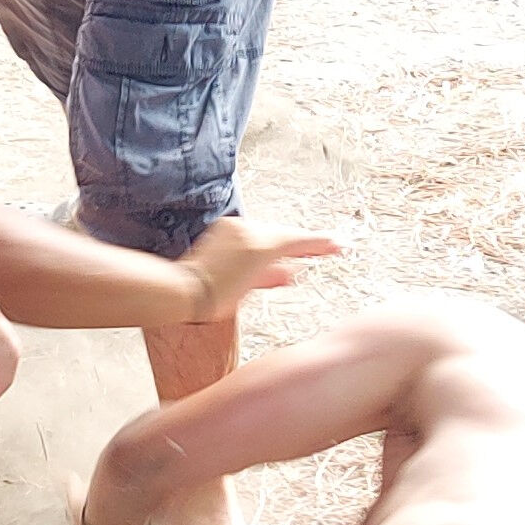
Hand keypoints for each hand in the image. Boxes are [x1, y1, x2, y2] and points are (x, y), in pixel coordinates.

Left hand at [184, 214, 340, 318]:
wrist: (185, 289)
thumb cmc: (216, 296)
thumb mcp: (251, 289)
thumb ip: (273, 276)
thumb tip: (289, 272)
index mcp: (262, 246)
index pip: (298, 241)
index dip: (320, 242)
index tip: (339, 243)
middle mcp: (251, 231)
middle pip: (284, 235)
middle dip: (302, 244)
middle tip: (327, 246)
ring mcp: (237, 228)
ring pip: (268, 233)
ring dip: (280, 245)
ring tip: (296, 258)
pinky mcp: (226, 227)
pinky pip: (253, 233)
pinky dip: (262, 242)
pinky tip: (268, 255)